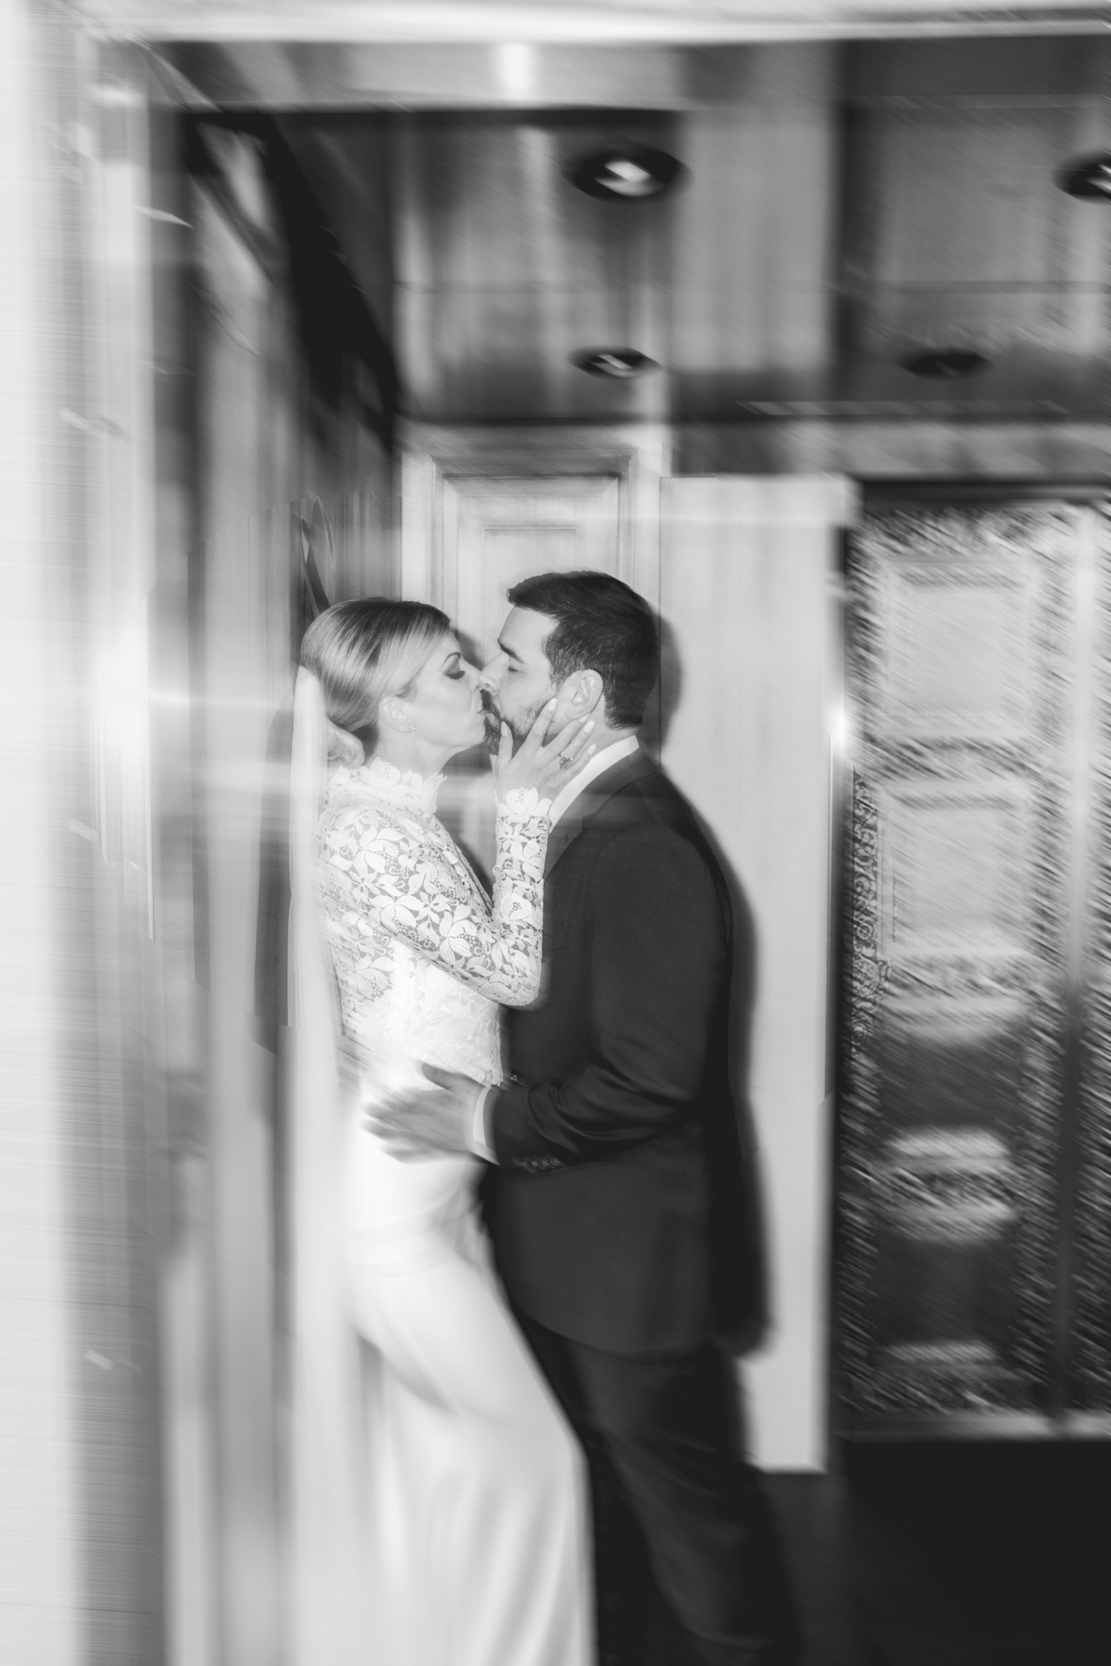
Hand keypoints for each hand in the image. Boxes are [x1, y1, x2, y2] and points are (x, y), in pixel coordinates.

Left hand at [365, 1064, 482, 1160]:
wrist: (494, 1128)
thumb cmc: (480, 1104)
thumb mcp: (461, 1082)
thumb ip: (439, 1076)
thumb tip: (420, 1065)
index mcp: (433, 1105)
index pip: (404, 1104)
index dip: (387, 1105)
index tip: (374, 1103)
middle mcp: (429, 1123)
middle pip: (400, 1120)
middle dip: (381, 1118)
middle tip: (365, 1117)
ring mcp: (433, 1138)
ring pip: (405, 1136)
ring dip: (387, 1133)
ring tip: (372, 1131)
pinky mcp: (440, 1149)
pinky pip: (418, 1153)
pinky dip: (403, 1153)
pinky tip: (392, 1152)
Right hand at [492, 700, 595, 803]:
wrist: (518, 813)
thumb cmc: (507, 788)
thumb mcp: (500, 766)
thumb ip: (504, 745)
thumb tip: (504, 725)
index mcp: (526, 756)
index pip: (537, 731)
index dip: (545, 716)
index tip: (553, 702)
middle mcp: (542, 762)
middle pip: (560, 740)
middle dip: (572, 725)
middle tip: (583, 712)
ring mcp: (553, 772)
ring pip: (570, 753)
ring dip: (582, 738)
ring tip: (591, 724)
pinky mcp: (561, 782)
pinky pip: (575, 769)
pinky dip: (585, 759)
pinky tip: (593, 748)